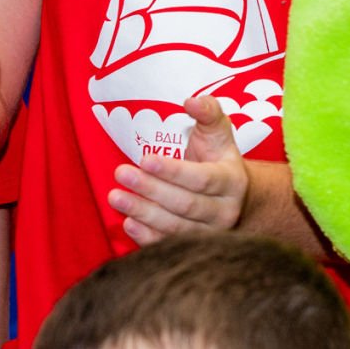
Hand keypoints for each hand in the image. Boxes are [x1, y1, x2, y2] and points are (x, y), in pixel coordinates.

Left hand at [108, 95, 248, 244]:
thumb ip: (208, 112)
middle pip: (185, 204)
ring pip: (175, 227)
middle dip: (150, 189)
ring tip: (116, 197)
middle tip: (121, 173)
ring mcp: (210, 234)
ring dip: (143, 212)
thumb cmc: (218, 157)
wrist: (233, 197)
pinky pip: (168, 245)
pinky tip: (128, 222)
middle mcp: (225, 211)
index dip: (173, 171)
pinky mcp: (193, 248)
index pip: (202, 178)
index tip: (145, 159)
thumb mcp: (218, 132)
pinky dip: (147, 237)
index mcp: (232, 181)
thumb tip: (191, 101)